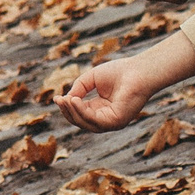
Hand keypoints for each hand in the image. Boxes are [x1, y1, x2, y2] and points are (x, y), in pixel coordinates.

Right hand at [58, 31, 194, 131]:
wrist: (138, 71)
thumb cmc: (119, 72)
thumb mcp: (91, 79)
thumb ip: (79, 88)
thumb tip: (66, 100)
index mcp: (101, 108)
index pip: (80, 113)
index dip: (67, 107)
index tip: (56, 98)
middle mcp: (106, 118)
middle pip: (81, 121)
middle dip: (68, 111)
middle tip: (59, 100)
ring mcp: (112, 122)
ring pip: (86, 124)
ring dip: (73, 112)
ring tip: (66, 100)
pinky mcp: (117, 122)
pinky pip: (95, 121)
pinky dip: (83, 112)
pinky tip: (75, 101)